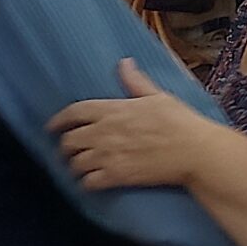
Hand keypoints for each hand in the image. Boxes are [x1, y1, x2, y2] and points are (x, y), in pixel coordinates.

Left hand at [50, 58, 214, 191]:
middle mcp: (104, 132)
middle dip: (65, 146)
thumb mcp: (157, 95)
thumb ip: (135, 81)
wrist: (194, 151)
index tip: (52, 127)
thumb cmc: (180, 121)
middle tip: (68, 150)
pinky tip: (91, 182)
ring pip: (75, 163)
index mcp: (112, 110)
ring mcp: (108, 156)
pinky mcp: (116, 176)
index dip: (58, 120)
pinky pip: (88, 182)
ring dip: (74, 166)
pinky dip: (86, 183)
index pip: (73, 113)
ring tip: (80, 167)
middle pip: (69, 141)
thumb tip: (124, 62)